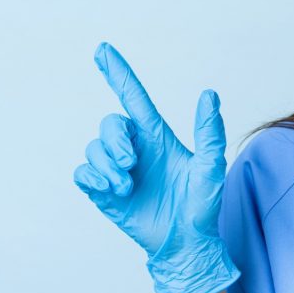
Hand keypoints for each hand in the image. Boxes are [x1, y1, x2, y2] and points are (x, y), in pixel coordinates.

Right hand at [73, 42, 239, 292]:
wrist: (187, 242)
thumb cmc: (203, 204)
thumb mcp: (211, 167)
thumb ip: (210, 131)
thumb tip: (209, 95)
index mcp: (157, 136)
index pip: (133, 96)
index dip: (118, 72)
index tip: (102, 49)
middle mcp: (135, 148)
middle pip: (110, 124)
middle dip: (115, 140)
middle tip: (131, 163)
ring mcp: (118, 170)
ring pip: (93, 149)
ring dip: (107, 165)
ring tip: (127, 185)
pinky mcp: (104, 192)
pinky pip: (82, 174)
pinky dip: (92, 178)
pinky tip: (112, 190)